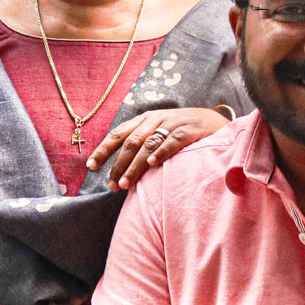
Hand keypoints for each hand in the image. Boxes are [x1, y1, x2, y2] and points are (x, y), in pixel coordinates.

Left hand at [87, 108, 227, 189]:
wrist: (213, 120)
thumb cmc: (182, 131)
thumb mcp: (159, 132)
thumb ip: (142, 146)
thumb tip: (121, 174)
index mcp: (144, 120)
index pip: (118, 134)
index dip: (103, 150)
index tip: (91, 167)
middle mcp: (155, 119)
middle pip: (130, 142)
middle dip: (118, 165)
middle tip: (111, 185)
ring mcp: (172, 123)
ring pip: (147, 144)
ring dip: (135, 165)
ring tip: (126, 183)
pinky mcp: (188, 129)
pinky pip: (172, 141)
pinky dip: (161, 152)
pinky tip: (152, 164)